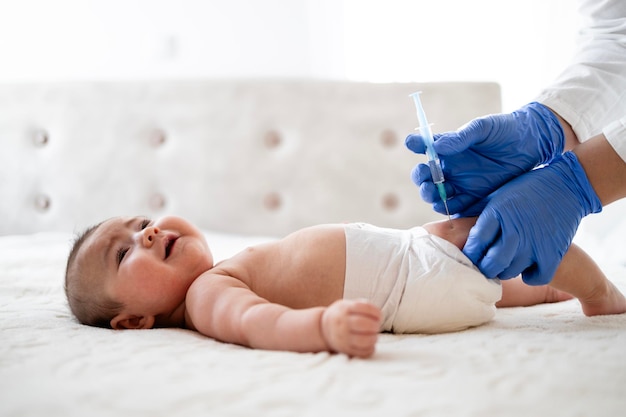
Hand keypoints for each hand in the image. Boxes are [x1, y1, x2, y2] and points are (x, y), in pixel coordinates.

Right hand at [321, 299, 380, 357]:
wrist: (323, 328)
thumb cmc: (342, 315)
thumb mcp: (347, 304)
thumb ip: (363, 306)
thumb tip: (378, 315)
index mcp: (344, 309)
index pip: (364, 308)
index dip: (376, 312)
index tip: (379, 315)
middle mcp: (342, 323)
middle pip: (363, 324)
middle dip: (375, 325)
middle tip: (376, 326)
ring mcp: (343, 337)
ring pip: (363, 340)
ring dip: (373, 338)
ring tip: (373, 336)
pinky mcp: (345, 349)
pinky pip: (361, 352)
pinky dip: (370, 349)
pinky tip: (369, 344)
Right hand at [405, 102, 564, 215]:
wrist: (533, 144)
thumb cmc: (506, 130)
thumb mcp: (482, 128)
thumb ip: (460, 137)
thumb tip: (437, 147)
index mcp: (449, 148)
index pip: (426, 148)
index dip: (416, 145)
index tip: (412, 143)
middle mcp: (452, 167)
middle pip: (427, 177)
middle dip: (421, 179)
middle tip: (424, 179)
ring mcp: (462, 184)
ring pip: (437, 194)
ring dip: (430, 195)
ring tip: (432, 193)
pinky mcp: (475, 198)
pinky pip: (456, 207)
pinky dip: (447, 208)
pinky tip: (445, 206)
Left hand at [463, 151, 601, 284]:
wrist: (566, 185)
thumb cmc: (526, 190)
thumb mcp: (497, 196)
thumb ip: (480, 214)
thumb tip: (454, 230)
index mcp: (496, 214)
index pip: (474, 245)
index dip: (469, 255)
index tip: (470, 257)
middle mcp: (513, 231)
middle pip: (490, 264)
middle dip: (484, 268)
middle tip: (486, 265)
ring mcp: (534, 244)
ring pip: (510, 272)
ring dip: (506, 270)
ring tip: (507, 262)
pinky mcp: (553, 253)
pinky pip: (535, 277)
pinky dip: (531, 275)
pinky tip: (528, 266)